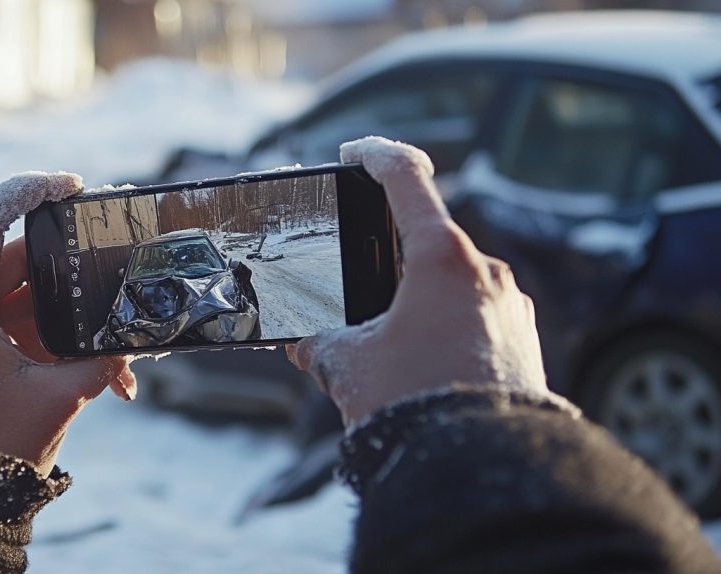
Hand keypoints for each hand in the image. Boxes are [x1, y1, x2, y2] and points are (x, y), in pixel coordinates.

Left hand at [0, 172, 136, 474]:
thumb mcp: (56, 399)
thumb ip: (97, 362)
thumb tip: (125, 346)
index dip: (29, 191)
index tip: (69, 185)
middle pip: (6, 266)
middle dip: (64, 283)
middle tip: (108, 282)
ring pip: (3, 300)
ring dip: (52, 323)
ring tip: (103, 359)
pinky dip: (28, 340)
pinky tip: (72, 367)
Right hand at [291, 137, 547, 426]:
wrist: (480, 468)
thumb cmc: (413, 404)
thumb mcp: (348, 366)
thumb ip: (320, 343)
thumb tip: (306, 344)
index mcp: (442, 258)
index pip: (407, 179)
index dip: (375, 156)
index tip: (355, 155)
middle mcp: (485, 271)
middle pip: (427, 241)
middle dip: (389, 262)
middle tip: (358, 291)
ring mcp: (510, 306)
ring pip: (453, 284)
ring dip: (418, 301)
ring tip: (389, 346)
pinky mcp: (525, 341)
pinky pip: (477, 316)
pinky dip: (446, 328)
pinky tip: (423, 367)